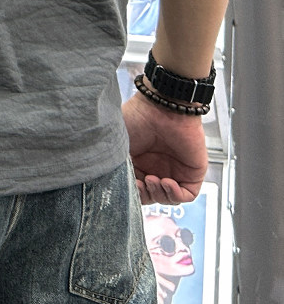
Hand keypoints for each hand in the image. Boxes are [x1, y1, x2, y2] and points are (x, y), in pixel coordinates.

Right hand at [122, 90, 208, 204]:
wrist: (161, 105)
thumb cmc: (137, 117)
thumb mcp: (118, 143)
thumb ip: (114, 164)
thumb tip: (111, 183)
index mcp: (139, 161)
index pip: (137, 188)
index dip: (133, 192)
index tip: (129, 184)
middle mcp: (156, 166)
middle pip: (151, 196)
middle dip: (145, 195)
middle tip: (140, 184)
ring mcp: (175, 170)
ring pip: (168, 198)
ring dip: (159, 195)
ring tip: (152, 180)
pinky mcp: (192, 171)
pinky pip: (187, 194)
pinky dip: (175, 194)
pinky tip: (166, 182)